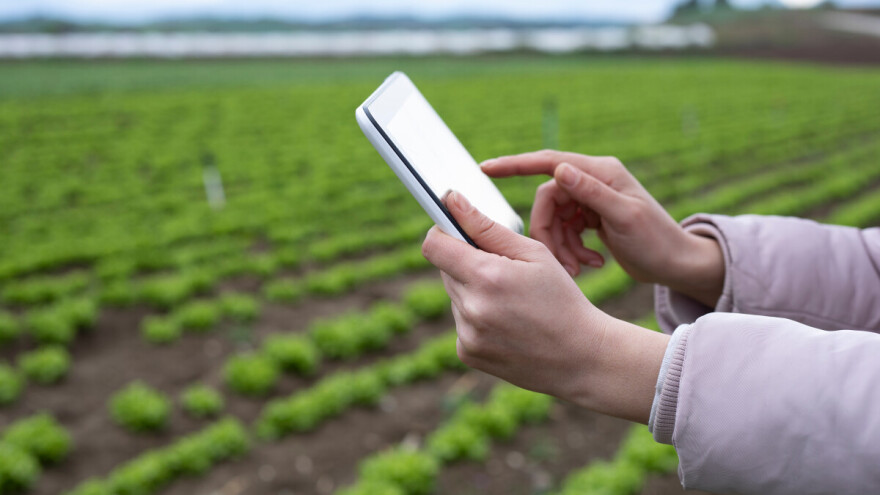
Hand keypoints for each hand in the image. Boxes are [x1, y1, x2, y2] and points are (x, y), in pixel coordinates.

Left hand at [422, 191, 668, 422]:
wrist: (581, 357)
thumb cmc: (561, 297)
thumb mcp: (534, 254)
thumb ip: (487, 227)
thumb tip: (452, 200)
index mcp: (487, 276)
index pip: (434, 245)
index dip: (442, 232)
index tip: (454, 230)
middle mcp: (472, 308)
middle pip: (446, 269)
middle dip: (467, 262)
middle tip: (504, 272)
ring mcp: (467, 335)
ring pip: (455, 295)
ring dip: (474, 291)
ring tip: (512, 302)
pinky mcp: (468, 353)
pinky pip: (461, 322)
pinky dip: (478, 318)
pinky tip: (508, 323)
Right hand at [482, 150, 723, 307]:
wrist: (676, 264)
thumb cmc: (657, 242)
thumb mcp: (625, 218)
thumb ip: (592, 193)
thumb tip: (560, 170)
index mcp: (601, 172)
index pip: (549, 162)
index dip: (516, 165)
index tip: (486, 169)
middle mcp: (594, 181)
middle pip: (548, 201)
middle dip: (548, 233)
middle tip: (561, 262)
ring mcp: (592, 200)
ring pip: (554, 220)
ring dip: (561, 247)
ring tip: (580, 269)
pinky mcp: (591, 219)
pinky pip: (565, 231)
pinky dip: (571, 250)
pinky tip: (590, 264)